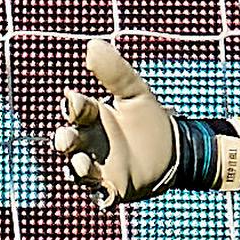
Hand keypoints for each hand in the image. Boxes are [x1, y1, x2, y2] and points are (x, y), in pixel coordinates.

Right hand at [51, 41, 183, 204]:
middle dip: (64, 140)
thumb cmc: (148, 118)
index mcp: (93, 117)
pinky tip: (103, 192)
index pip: (77, 110)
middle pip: (69, 142)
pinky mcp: (113, 189)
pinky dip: (99, 195)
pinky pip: (101, 195)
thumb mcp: (136, 92)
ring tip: (81, 164)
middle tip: (65, 138)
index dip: (74, 106)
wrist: (175, 149)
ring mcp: (99, 167)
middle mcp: (90, 143)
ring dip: (77, 169)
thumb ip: (115, 72)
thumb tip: (93, 45)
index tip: (74, 100)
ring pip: (79, 170)